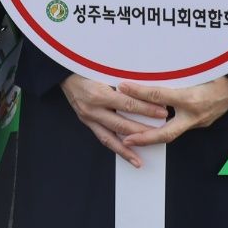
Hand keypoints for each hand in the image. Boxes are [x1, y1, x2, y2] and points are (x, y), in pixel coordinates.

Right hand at [60, 74, 174, 167]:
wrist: (64, 72)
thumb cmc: (86, 67)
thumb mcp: (104, 70)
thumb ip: (123, 81)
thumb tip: (147, 89)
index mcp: (98, 93)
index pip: (127, 104)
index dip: (146, 109)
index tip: (163, 112)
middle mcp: (92, 108)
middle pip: (122, 124)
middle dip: (143, 130)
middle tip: (161, 133)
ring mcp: (88, 117)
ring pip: (111, 138)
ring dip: (127, 149)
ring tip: (140, 160)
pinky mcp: (86, 122)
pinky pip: (102, 138)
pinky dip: (116, 148)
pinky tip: (127, 154)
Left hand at [116, 77, 227, 148]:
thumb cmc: (220, 71)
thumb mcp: (196, 68)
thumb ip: (173, 72)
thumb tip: (149, 67)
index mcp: (192, 98)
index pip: (159, 96)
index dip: (139, 91)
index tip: (122, 87)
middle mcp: (195, 114)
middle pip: (166, 133)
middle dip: (145, 138)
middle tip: (127, 140)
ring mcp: (200, 121)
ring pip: (172, 132)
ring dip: (154, 135)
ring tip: (133, 135)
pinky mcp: (202, 123)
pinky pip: (180, 126)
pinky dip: (165, 127)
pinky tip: (153, 124)